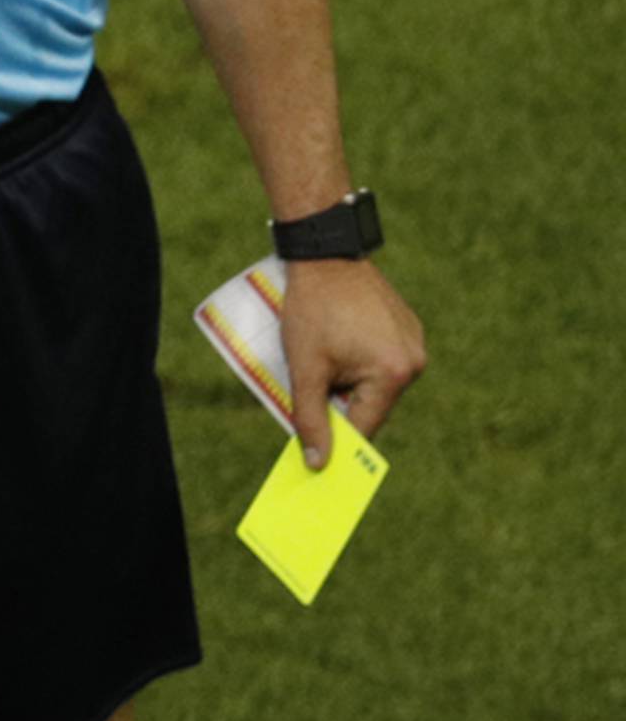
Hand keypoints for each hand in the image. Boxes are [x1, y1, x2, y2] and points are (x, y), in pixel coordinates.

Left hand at [281, 260, 425, 469]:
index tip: (317, 454)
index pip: (365, 426)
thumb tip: (317, 463)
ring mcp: (415, 343)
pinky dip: (360, 362)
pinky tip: (339, 342)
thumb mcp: (305, 369)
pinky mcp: (408, 329)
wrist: (325, 257)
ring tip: (325, 356)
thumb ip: (310, 419)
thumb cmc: (312, 311)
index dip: (337, 441)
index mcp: (393, 373)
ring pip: (377, 385)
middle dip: (341, 404)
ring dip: (350, 383)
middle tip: (313, 388)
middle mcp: (413, 361)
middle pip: (372, 407)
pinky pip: (382, 362)